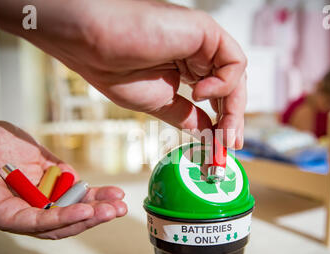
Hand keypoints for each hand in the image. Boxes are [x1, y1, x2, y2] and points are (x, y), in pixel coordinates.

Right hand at [0, 0, 246, 148]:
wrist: (93, 45)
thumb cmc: (113, 68)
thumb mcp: (157, 102)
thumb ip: (185, 115)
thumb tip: (206, 131)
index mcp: (183, 67)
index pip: (215, 96)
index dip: (222, 120)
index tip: (223, 146)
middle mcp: (195, 54)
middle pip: (230, 87)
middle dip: (233, 118)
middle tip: (230, 144)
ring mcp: (201, 42)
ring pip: (236, 76)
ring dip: (233, 108)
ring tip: (222, 131)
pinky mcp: (206, 32)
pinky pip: (233, 61)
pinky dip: (224, 83)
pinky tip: (201, 94)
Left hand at [0, 118, 126, 238]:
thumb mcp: (36, 153)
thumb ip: (57, 168)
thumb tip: (77, 180)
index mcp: (39, 195)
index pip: (72, 203)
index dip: (97, 200)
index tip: (118, 195)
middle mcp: (30, 209)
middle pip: (69, 219)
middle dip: (98, 214)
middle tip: (122, 208)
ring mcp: (18, 215)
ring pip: (57, 226)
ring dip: (86, 219)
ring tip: (110, 212)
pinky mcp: (4, 217)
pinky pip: (37, 222)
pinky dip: (63, 217)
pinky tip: (84, 211)